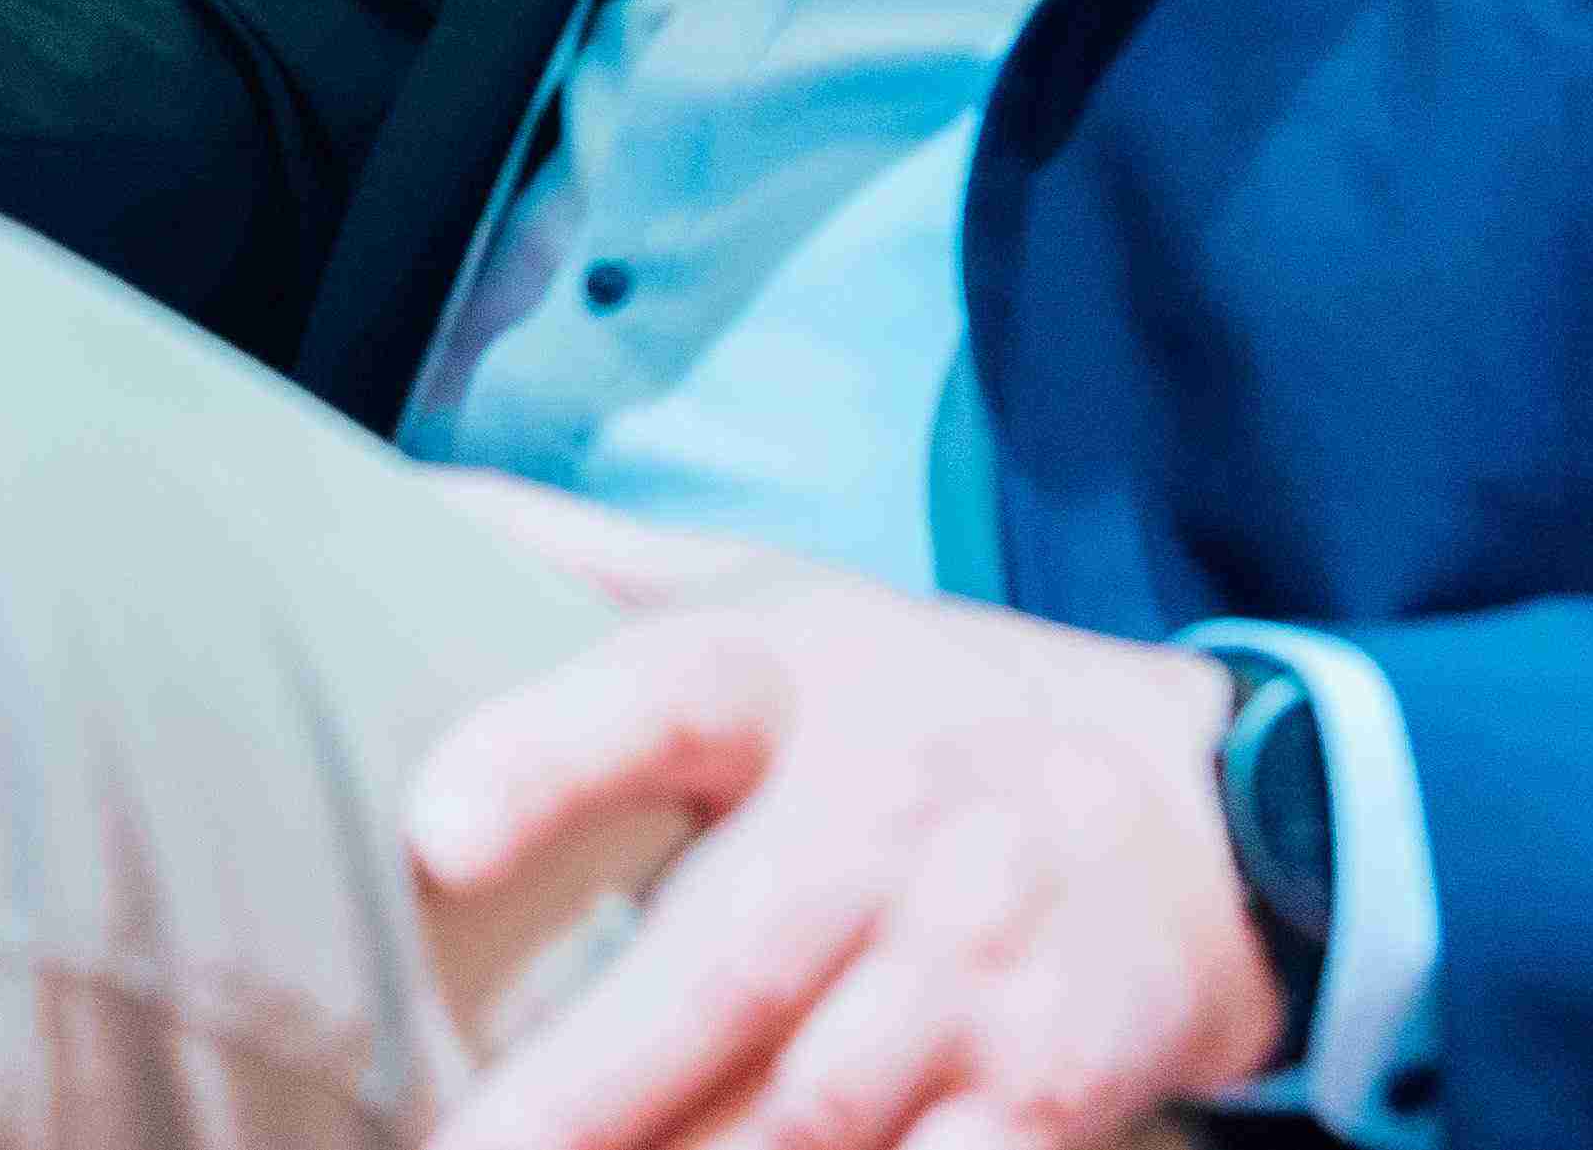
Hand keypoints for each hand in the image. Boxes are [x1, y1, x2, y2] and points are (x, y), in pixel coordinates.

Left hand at [407, 480, 1278, 1149]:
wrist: (1208, 814)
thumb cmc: (918, 705)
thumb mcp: (770, 590)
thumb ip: (576, 562)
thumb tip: (384, 503)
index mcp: (797, 680)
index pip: (668, 691)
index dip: (547, 755)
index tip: (433, 834)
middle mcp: (887, 822)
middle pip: (724, 967)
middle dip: (577, 1091)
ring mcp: (975, 972)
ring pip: (809, 1117)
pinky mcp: (1049, 1099)